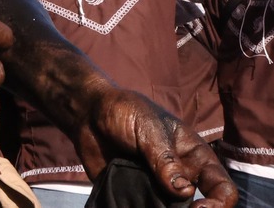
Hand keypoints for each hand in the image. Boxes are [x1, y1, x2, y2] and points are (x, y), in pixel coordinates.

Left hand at [75, 86, 236, 206]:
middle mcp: (180, 178)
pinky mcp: (134, 196)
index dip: (218, 204)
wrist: (87, 113)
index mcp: (193, 156)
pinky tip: (128, 205)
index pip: (222, 187)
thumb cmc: (123, 111)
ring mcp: (158, 189)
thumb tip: (184, 191)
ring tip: (143, 204)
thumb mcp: (146, 126)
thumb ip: (163, 157)